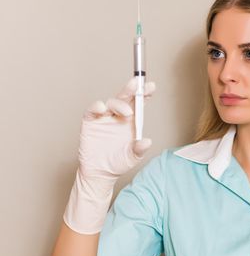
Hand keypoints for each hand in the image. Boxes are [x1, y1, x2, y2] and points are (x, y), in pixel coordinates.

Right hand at [63, 77, 155, 233]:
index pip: (139, 103)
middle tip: (137, 83)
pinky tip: (102, 109)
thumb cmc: (118, 163)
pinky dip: (97, 107)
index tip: (151, 86)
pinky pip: (93, 110)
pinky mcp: (90, 122)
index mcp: (131, 121)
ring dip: (119, 103)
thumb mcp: (132, 158)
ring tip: (127, 112)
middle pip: (125, 98)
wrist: (99, 173)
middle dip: (132, 89)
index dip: (145, 94)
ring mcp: (104, 118)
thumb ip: (139, 149)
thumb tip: (147, 141)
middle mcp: (118, 116)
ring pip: (111, 103)